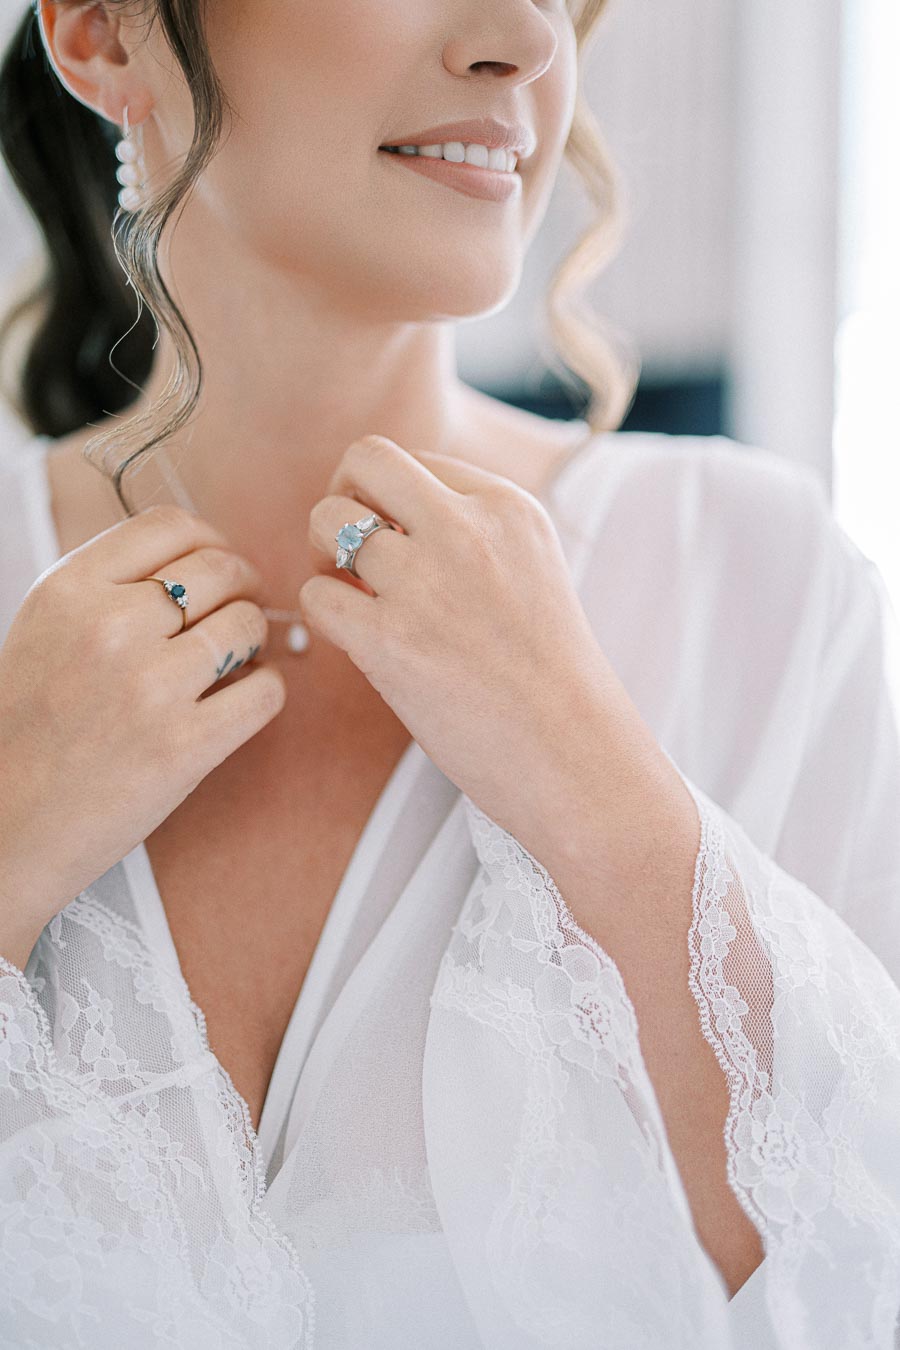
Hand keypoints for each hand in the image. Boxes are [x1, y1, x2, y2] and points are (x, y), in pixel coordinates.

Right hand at [0, 504, 285, 967]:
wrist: (6, 823)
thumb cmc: (29, 729)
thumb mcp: (46, 630)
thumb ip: (110, 586)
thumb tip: (202, 560)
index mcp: (69, 590)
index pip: (171, 526)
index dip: (212, 541)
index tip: (220, 566)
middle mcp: (109, 627)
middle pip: (221, 570)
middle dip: (244, 587)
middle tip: (240, 613)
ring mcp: (149, 687)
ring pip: (249, 626)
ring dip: (254, 641)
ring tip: (232, 664)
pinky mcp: (184, 746)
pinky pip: (266, 692)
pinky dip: (265, 691)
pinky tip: (240, 700)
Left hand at [298, 434, 668, 877]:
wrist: (575, 755)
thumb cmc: (550, 680)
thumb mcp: (532, 573)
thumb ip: (475, 536)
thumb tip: (384, 526)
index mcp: (509, 507)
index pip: (417, 463)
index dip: (391, 504)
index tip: (402, 551)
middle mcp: (467, 529)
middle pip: (365, 459)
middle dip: (340, 497)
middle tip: (347, 552)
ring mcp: (426, 582)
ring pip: (327, 522)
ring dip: (322, 557)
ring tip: (349, 598)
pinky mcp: (391, 641)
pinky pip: (316, 595)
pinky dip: (323, 615)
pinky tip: (354, 641)